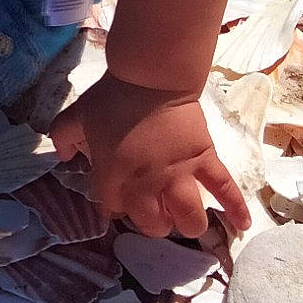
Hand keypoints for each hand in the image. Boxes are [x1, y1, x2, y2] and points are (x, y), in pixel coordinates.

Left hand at [52, 75, 248, 239]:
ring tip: (181, 217)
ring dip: (185, 224)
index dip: (113, 209)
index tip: (115, 201)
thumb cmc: (112, 97)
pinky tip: (240, 225)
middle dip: (150, 224)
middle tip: (150, 211)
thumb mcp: (76, 115)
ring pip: (188, 217)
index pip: (113, 210)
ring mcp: (180, 174)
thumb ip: (62, 137)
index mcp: (115, 176)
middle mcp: (148, 184)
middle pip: (152, 224)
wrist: (151, 76)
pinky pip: (224, 189)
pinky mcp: (204, 160)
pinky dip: (234, 208)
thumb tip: (63, 156)